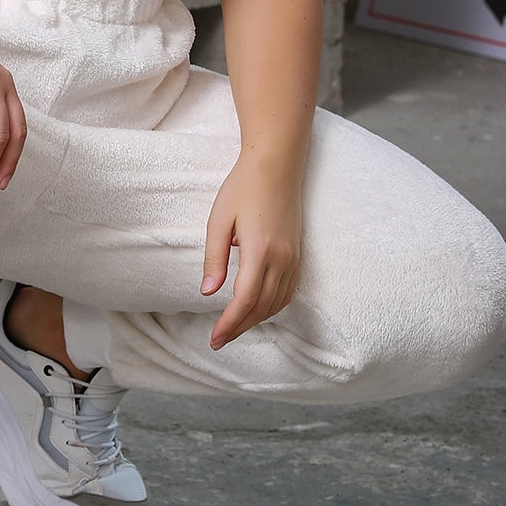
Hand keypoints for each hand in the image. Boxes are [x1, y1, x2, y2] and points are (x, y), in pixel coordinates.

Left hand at [201, 155, 302, 348]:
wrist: (276, 165)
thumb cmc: (243, 188)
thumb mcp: (219, 221)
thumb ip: (215, 259)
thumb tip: (208, 293)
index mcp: (259, 251)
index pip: (244, 300)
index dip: (229, 324)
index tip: (214, 338)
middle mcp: (281, 259)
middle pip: (261, 307)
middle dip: (239, 327)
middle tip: (219, 340)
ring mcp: (293, 258)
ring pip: (276, 303)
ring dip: (256, 320)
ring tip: (234, 328)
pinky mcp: (297, 255)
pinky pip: (287, 291)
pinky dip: (272, 307)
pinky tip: (257, 309)